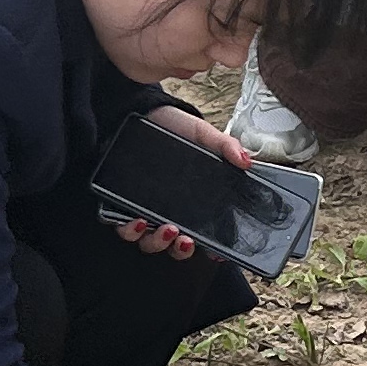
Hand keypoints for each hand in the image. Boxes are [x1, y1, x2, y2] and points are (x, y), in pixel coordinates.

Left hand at [105, 104, 255, 260]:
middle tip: (188, 240)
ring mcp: (144, 211)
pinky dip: (130, 231)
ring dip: (159, 243)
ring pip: (150, 243)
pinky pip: (123, 228)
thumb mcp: (204, 135)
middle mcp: (168, 212)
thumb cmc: (175, 127)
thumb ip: (227, 147)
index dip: (211, 249)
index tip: (217, 253)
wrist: (141, 112)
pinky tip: (137, 221)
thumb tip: (246, 162)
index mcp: (193, 203)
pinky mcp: (120, 205)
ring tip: (167, 230)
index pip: (204, 234)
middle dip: (182, 250)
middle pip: (176, 246)